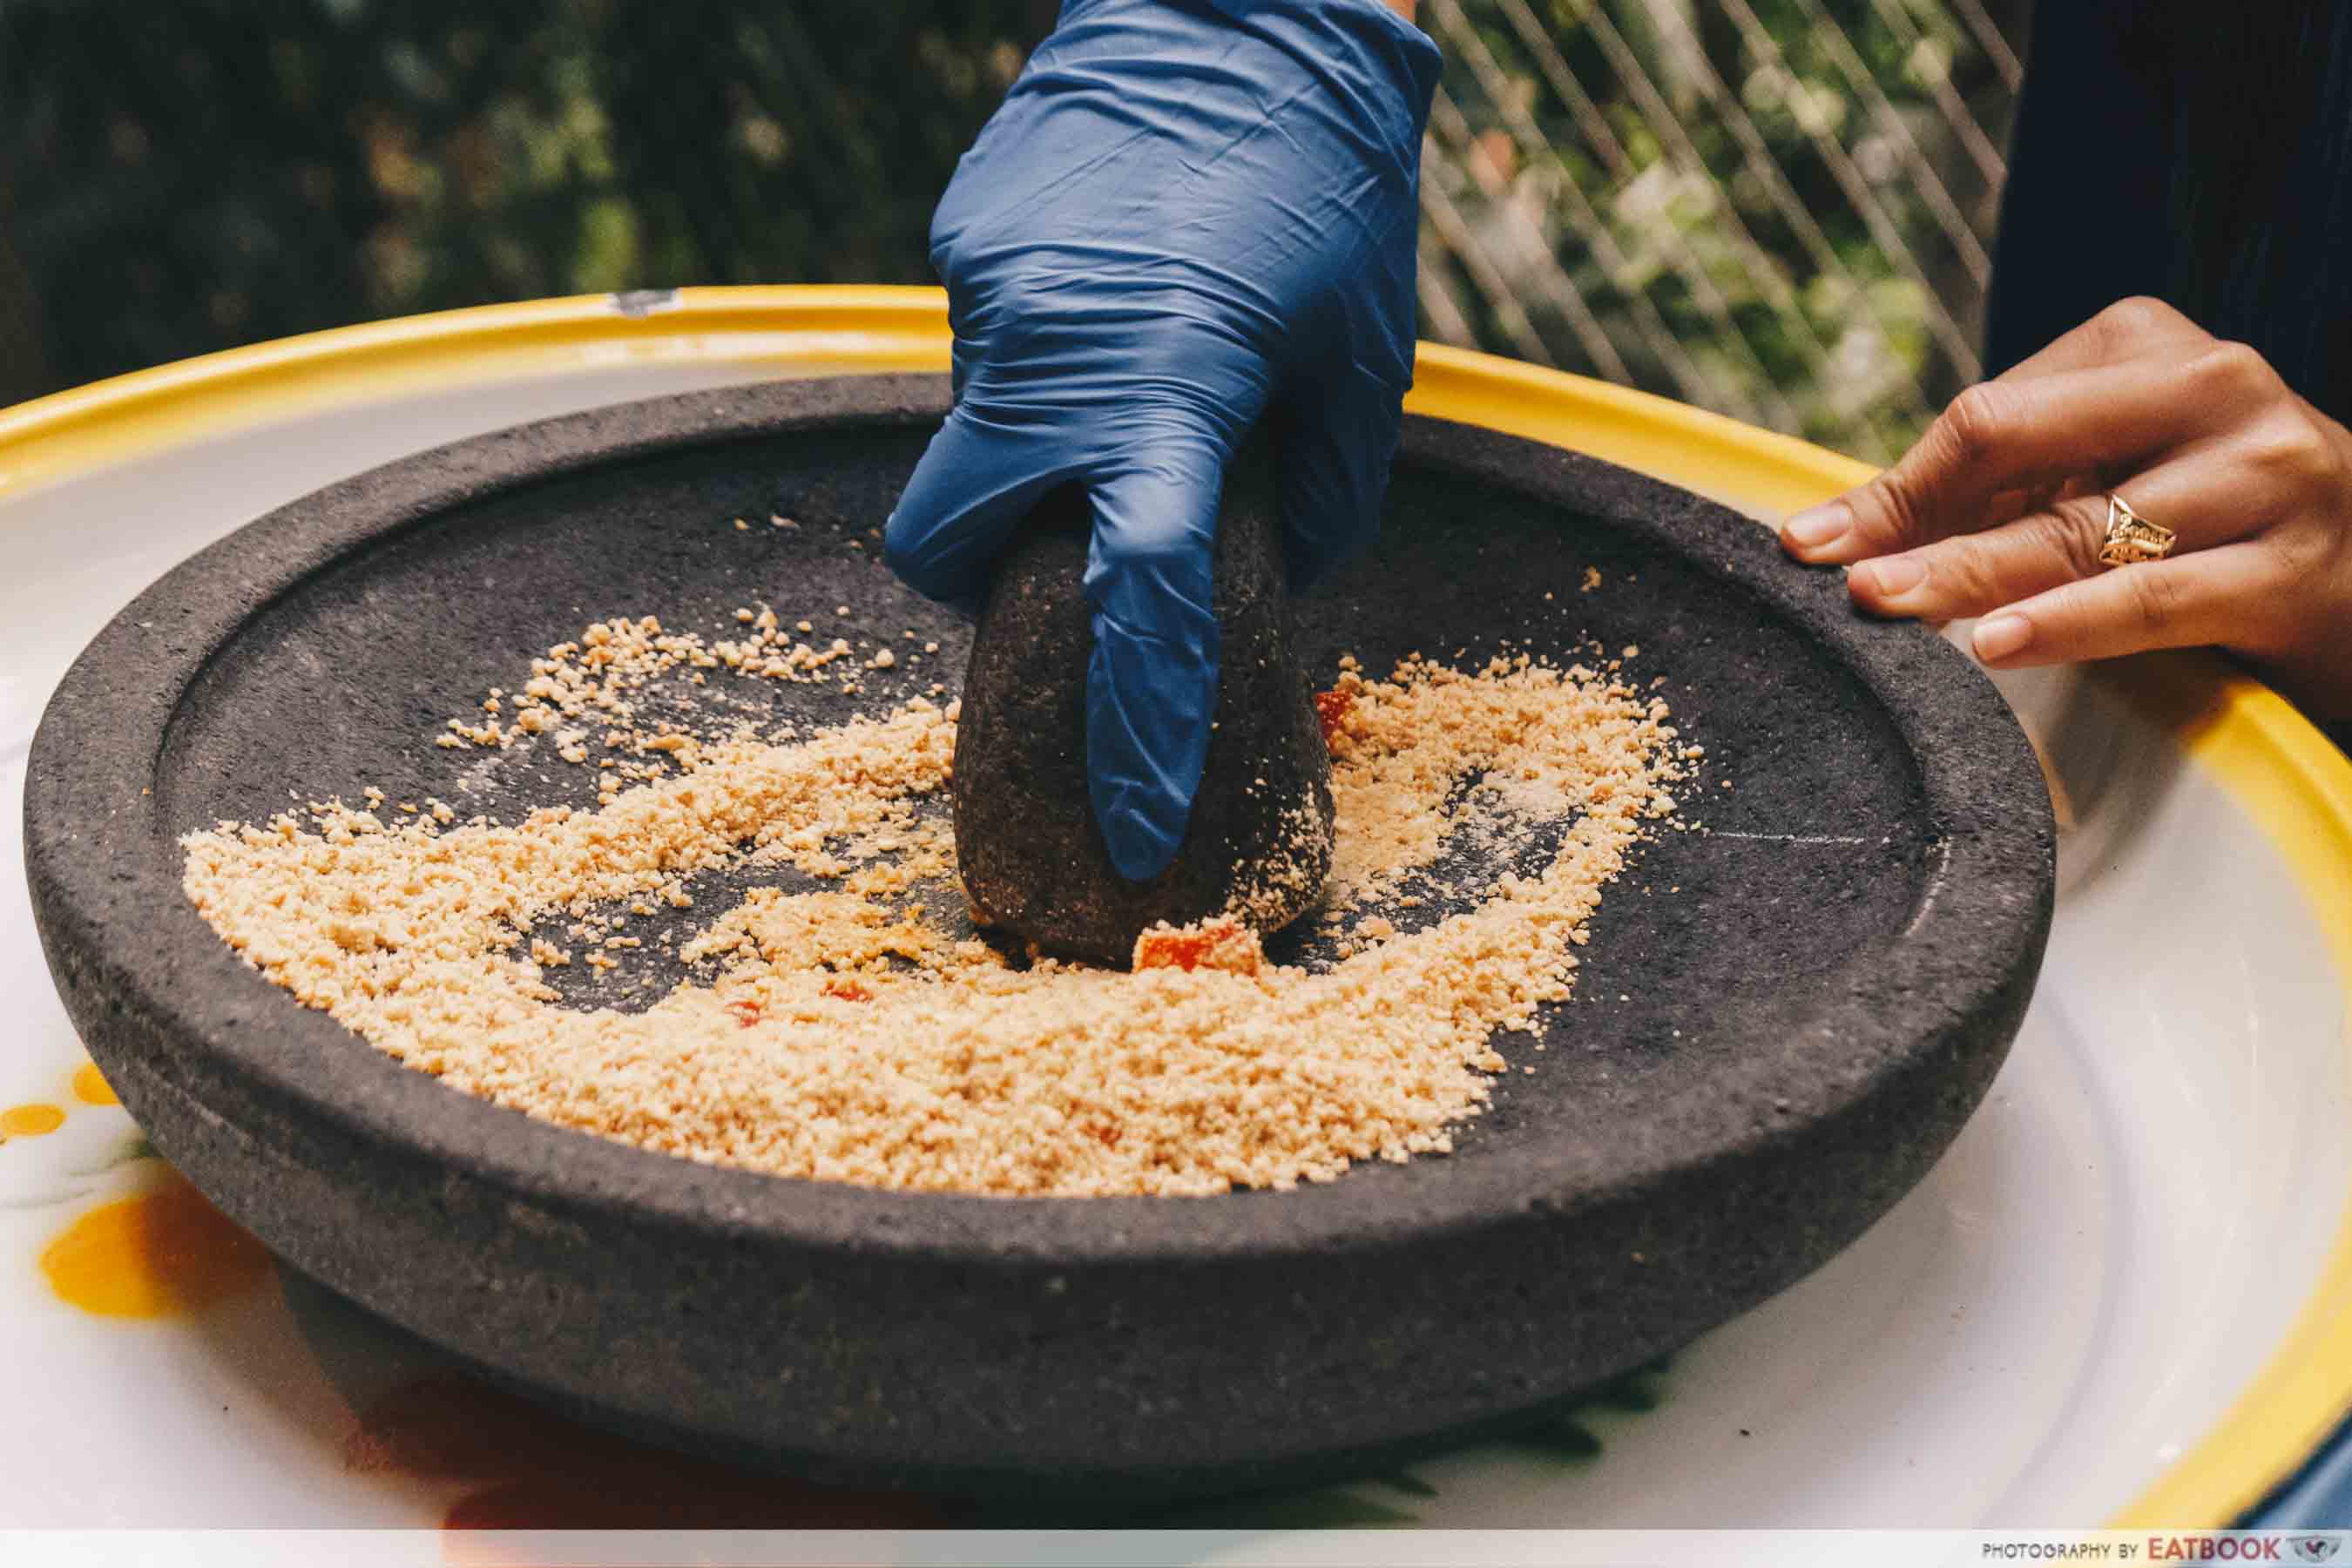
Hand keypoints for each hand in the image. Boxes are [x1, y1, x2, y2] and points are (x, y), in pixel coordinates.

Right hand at [883, 0, 1439, 879]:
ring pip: (965, 443)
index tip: (1136, 821)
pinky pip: (983, 350)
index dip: (1138, 723)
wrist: (1236, 1)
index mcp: (1168, 391)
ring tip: (1120, 386)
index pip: (1140, 598)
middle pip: (944, 549)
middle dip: (985, 586)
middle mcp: (1050, 355)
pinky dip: (1034, 364)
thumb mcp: (1365, 353)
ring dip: (1024, 459)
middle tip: (1064, 557)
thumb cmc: (1329, 179)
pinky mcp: (964, 240)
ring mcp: (988, 293)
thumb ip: (1323, 493)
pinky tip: (1107, 300)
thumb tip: (1273, 578)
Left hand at [1778, 297, 2351, 716]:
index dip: (1899, 488)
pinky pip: (2152, 599)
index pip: (1989, 414)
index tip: (1813, 546)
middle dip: (1917, 522)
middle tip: (1837, 578)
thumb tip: (1820, 536)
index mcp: (2146, 344)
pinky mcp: (2289, 570)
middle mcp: (2213, 387)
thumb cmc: (2202, 516)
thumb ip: (1979, 494)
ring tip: (1889, 605)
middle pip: (2022, 447)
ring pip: (2080, 531)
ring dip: (1970, 575)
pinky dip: (2065, 623)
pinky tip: (1995, 643)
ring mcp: (2264, 474)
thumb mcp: (2098, 473)